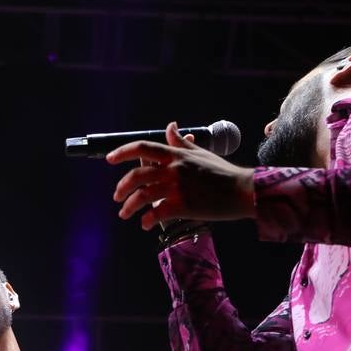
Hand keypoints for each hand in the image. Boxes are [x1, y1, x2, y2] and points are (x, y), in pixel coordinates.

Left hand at [107, 121, 254, 229]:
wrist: (242, 191)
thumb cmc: (222, 172)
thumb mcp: (200, 152)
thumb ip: (180, 142)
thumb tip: (171, 126)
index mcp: (175, 155)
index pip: (143, 148)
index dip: (122, 152)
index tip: (109, 159)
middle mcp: (173, 169)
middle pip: (136, 175)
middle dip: (122, 187)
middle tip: (117, 196)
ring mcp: (176, 188)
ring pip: (142, 196)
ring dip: (129, 207)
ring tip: (125, 214)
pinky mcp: (182, 206)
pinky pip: (156, 214)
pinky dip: (147, 221)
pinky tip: (145, 225)